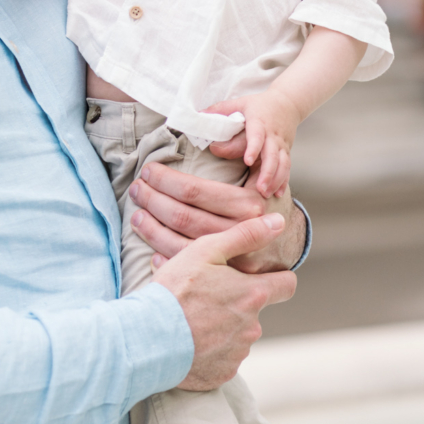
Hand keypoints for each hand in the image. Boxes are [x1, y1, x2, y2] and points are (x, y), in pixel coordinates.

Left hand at [129, 163, 305, 273]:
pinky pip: (186, 269)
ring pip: (179, 244)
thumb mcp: (261, 172)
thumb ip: (242, 152)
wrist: (287, 244)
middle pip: (183, 216)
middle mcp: (239, 233)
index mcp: (248, 204)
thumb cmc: (267, 202)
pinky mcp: (222, 280)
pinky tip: (149, 246)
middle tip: (137, 188)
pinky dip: (163, 257)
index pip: (195, 190)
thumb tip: (213, 143)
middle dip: (153, 200)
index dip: (166, 180)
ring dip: (151, 229)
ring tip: (136, 213)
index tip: (149, 170)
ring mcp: (230, 261)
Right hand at [152, 214, 295, 389]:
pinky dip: (211, 349)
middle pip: (256, 310)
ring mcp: (238, 353)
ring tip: (193, 317)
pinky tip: (190, 339)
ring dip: (224, 325)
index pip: (287, 285)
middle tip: (207, 295)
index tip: (261, 275)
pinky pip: (224, 357)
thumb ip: (246, 235)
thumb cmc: (175, 290)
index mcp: (253, 295)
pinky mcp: (222, 374)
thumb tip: (279, 222)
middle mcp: (252, 327)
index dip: (277, 277)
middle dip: (239, 302)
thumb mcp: (206, 250)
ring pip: (239, 334)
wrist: (147, 338)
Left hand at [206, 93, 298, 197]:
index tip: (248, 160)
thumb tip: (198, 115)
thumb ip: (220, 110)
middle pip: (272, 154)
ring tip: (266, 194)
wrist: (287, 103)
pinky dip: (283, 181)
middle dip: (267, 172)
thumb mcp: (240, 103)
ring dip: (275, 179)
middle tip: (259, 189)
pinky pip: (287, 168)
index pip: (257, 135)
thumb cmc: (259, 105)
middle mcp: (272, 135)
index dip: (253, 147)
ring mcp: (281, 145)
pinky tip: (277, 194)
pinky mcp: (286, 152)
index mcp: (259, 122)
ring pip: (282, 163)